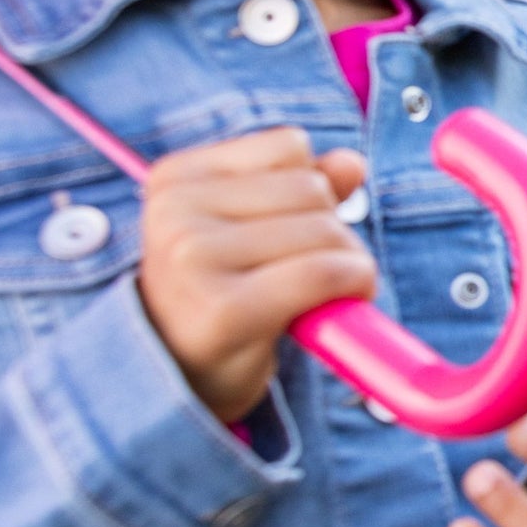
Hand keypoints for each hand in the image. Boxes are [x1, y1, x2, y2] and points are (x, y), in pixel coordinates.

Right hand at [139, 128, 376, 422]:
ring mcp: (192, 260)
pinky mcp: (223, 309)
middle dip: (332, 229)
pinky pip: (325, 274)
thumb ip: (302, 186)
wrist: (181, 379)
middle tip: (307, 273)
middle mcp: (173, 212)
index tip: (287, 229)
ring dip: (347, 262)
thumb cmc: (224, 293)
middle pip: (312, 189)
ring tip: (311, 295)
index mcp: (175, 178)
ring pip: (326, 230)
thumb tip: (351, 162)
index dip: (311, 188)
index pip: (290, 146)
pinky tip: (333, 307)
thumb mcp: (254, 228)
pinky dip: (353, 285)